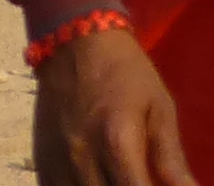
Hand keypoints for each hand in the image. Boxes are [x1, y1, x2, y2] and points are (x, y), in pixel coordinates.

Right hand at [33, 26, 191, 185]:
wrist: (73, 41)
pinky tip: (97, 180)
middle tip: (141, 178)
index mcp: (117, 143)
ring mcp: (58, 163)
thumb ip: (171, 160)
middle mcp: (83, 159)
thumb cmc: (125, 73)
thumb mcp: (159, 108)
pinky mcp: (42, 163)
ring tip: (119, 178)